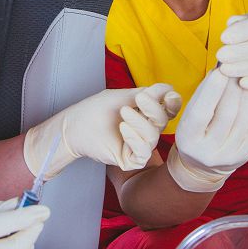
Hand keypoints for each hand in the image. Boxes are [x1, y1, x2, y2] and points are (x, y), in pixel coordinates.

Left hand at [24, 83, 181, 178]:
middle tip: (139, 98)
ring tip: (123, 113)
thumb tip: (169, 89)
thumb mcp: (123, 97)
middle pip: (163, 121)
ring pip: (153, 137)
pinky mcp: (130, 159)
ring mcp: (138, 145)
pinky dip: (135, 139)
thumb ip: (147, 95)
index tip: (170, 95)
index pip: (167, 110)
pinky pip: (143, 153)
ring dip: (140, 123)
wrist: (75, 125)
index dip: (172, 103)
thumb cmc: (95, 109)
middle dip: (154, 109)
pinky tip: (123, 129)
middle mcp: (145, 130)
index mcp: (145, 114)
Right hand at [167, 68, 247, 191]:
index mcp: (188, 140)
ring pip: (245, 118)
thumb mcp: (189, 115)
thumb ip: (204, 95)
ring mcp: (230, 156)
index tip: (221, 69)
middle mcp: (208, 152)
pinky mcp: (247, 155)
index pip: (201, 113)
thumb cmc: (195, 131)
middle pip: (227, 114)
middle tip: (238, 68)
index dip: (212, 90)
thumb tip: (222, 70)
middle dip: (234, 87)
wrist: (202, 165)